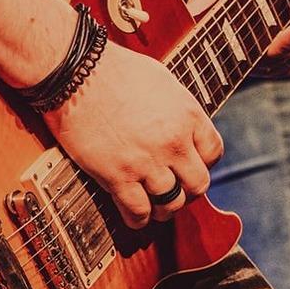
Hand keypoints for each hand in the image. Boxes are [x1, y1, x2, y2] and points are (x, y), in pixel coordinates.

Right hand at [43, 43, 222, 228]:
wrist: (75, 72)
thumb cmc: (113, 69)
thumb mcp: (161, 81)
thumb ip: (177, 108)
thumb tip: (181, 125)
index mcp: (187, 115)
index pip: (213, 153)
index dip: (202, 163)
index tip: (189, 165)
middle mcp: (173, 142)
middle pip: (198, 184)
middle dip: (187, 190)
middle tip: (174, 189)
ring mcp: (146, 162)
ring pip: (171, 203)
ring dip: (164, 208)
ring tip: (154, 206)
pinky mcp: (117, 176)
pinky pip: (138, 211)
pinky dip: (139, 219)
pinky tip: (135, 216)